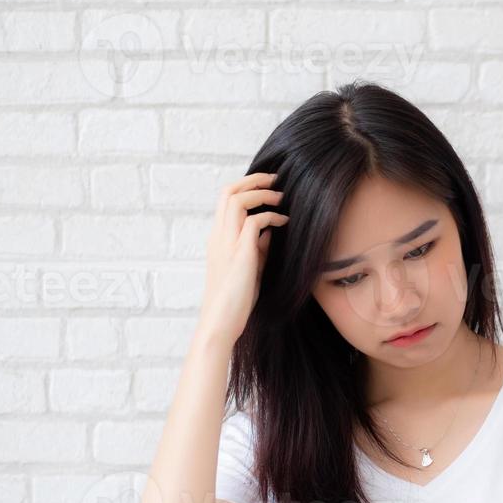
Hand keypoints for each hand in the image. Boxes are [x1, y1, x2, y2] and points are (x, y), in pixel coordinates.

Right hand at [198, 172, 287, 344]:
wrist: (222, 322)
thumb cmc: (236, 300)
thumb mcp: (249, 267)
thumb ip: (257, 248)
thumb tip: (271, 232)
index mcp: (218, 238)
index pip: (226, 200)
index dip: (246, 188)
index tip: (268, 187)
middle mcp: (218, 236)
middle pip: (228, 192)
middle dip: (253, 180)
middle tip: (276, 180)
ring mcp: (226, 243)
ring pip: (236, 200)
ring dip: (262, 193)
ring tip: (281, 197)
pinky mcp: (240, 254)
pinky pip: (255, 222)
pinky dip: (271, 216)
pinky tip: (284, 222)